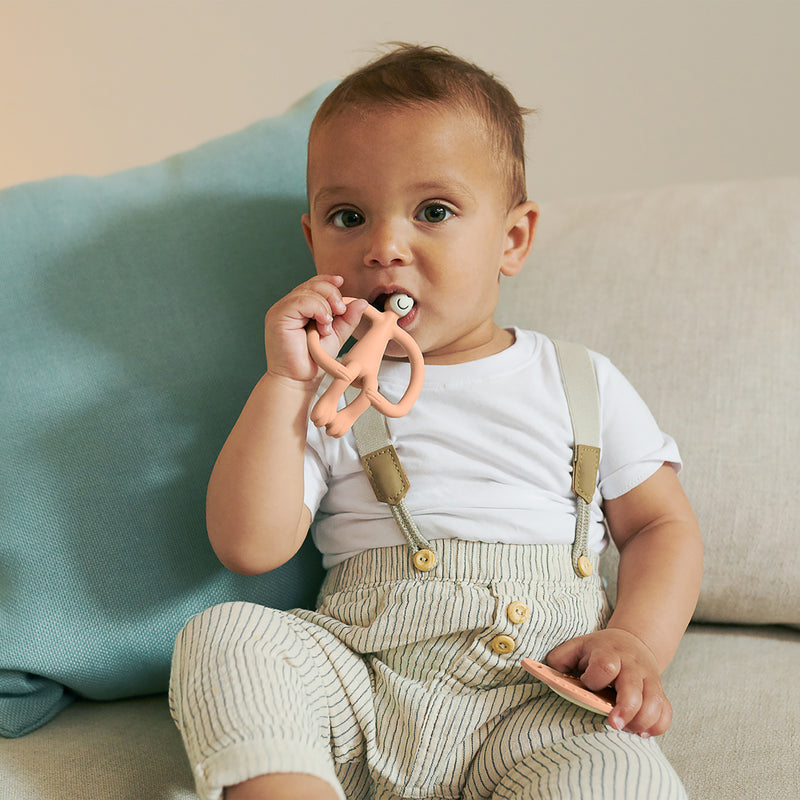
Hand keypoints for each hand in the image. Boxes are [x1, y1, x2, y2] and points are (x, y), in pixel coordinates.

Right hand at [263, 275, 366, 383]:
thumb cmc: (315, 361)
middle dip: (331, 294)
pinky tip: (323, 323)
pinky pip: (300, 301)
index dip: (327, 281)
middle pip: (311, 285)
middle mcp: (286, 307)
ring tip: (328, 326)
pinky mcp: (278, 317)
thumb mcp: (336, 335)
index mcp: (297, 308)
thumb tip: (361, 301)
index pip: (312, 285)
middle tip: (340, 311)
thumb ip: (347, 318)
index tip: (342, 282)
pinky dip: (317, 308)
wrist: (300, 381)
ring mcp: (280, 311)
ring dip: (325, 306)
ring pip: (307, 292)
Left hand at [546, 628, 672, 737]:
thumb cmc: (599, 650)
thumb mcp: (577, 646)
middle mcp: (632, 665)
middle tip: (614, 724)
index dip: (595, 679)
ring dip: (642, 722)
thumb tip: (546, 674)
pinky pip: (666, 713)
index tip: (588, 684)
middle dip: (625, 709)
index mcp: (609, 652)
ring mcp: (649, 679)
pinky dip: (657, 726)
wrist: (632, 642)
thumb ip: (560, 658)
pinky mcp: (660, 693)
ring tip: (627, 730)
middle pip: (634, 688)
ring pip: (654, 703)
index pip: (605, 666)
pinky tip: (642, 732)